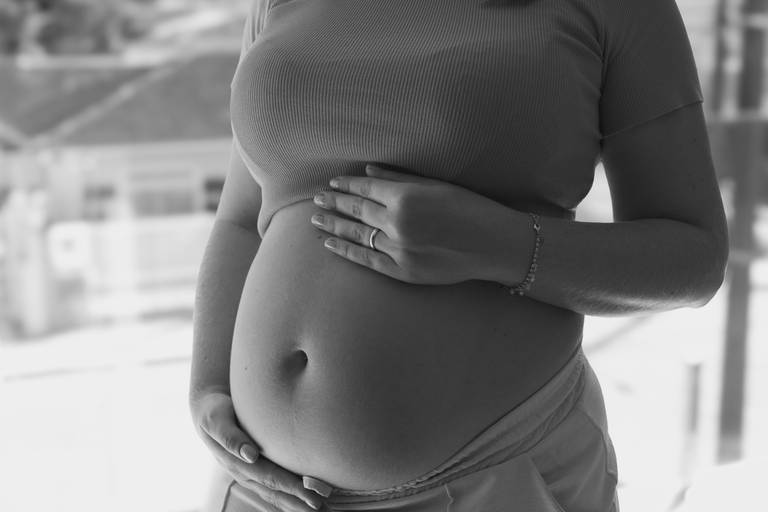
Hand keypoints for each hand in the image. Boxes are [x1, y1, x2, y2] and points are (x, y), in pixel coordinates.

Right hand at [191, 389, 327, 511]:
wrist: (206, 411)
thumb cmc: (214, 411)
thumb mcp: (216, 419)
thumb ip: (230, 436)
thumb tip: (250, 455)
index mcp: (236, 462)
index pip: (270, 478)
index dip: (292, 488)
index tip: (312, 496)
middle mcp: (244, 473)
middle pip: (275, 492)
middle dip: (299, 501)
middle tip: (323, 507)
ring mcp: (249, 474)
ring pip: (276, 494)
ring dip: (296, 503)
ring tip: (320, 509)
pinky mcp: (255, 470)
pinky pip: (274, 487)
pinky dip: (290, 495)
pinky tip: (305, 499)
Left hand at [311, 163, 524, 284]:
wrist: (495, 245)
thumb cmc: (471, 208)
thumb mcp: (437, 186)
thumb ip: (399, 179)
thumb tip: (367, 172)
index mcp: (405, 197)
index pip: (365, 189)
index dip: (346, 185)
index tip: (332, 182)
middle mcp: (397, 224)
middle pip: (355, 211)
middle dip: (333, 203)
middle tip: (316, 198)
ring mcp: (398, 250)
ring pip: (357, 235)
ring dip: (333, 226)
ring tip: (316, 220)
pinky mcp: (403, 271)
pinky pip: (367, 260)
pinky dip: (347, 251)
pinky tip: (331, 244)